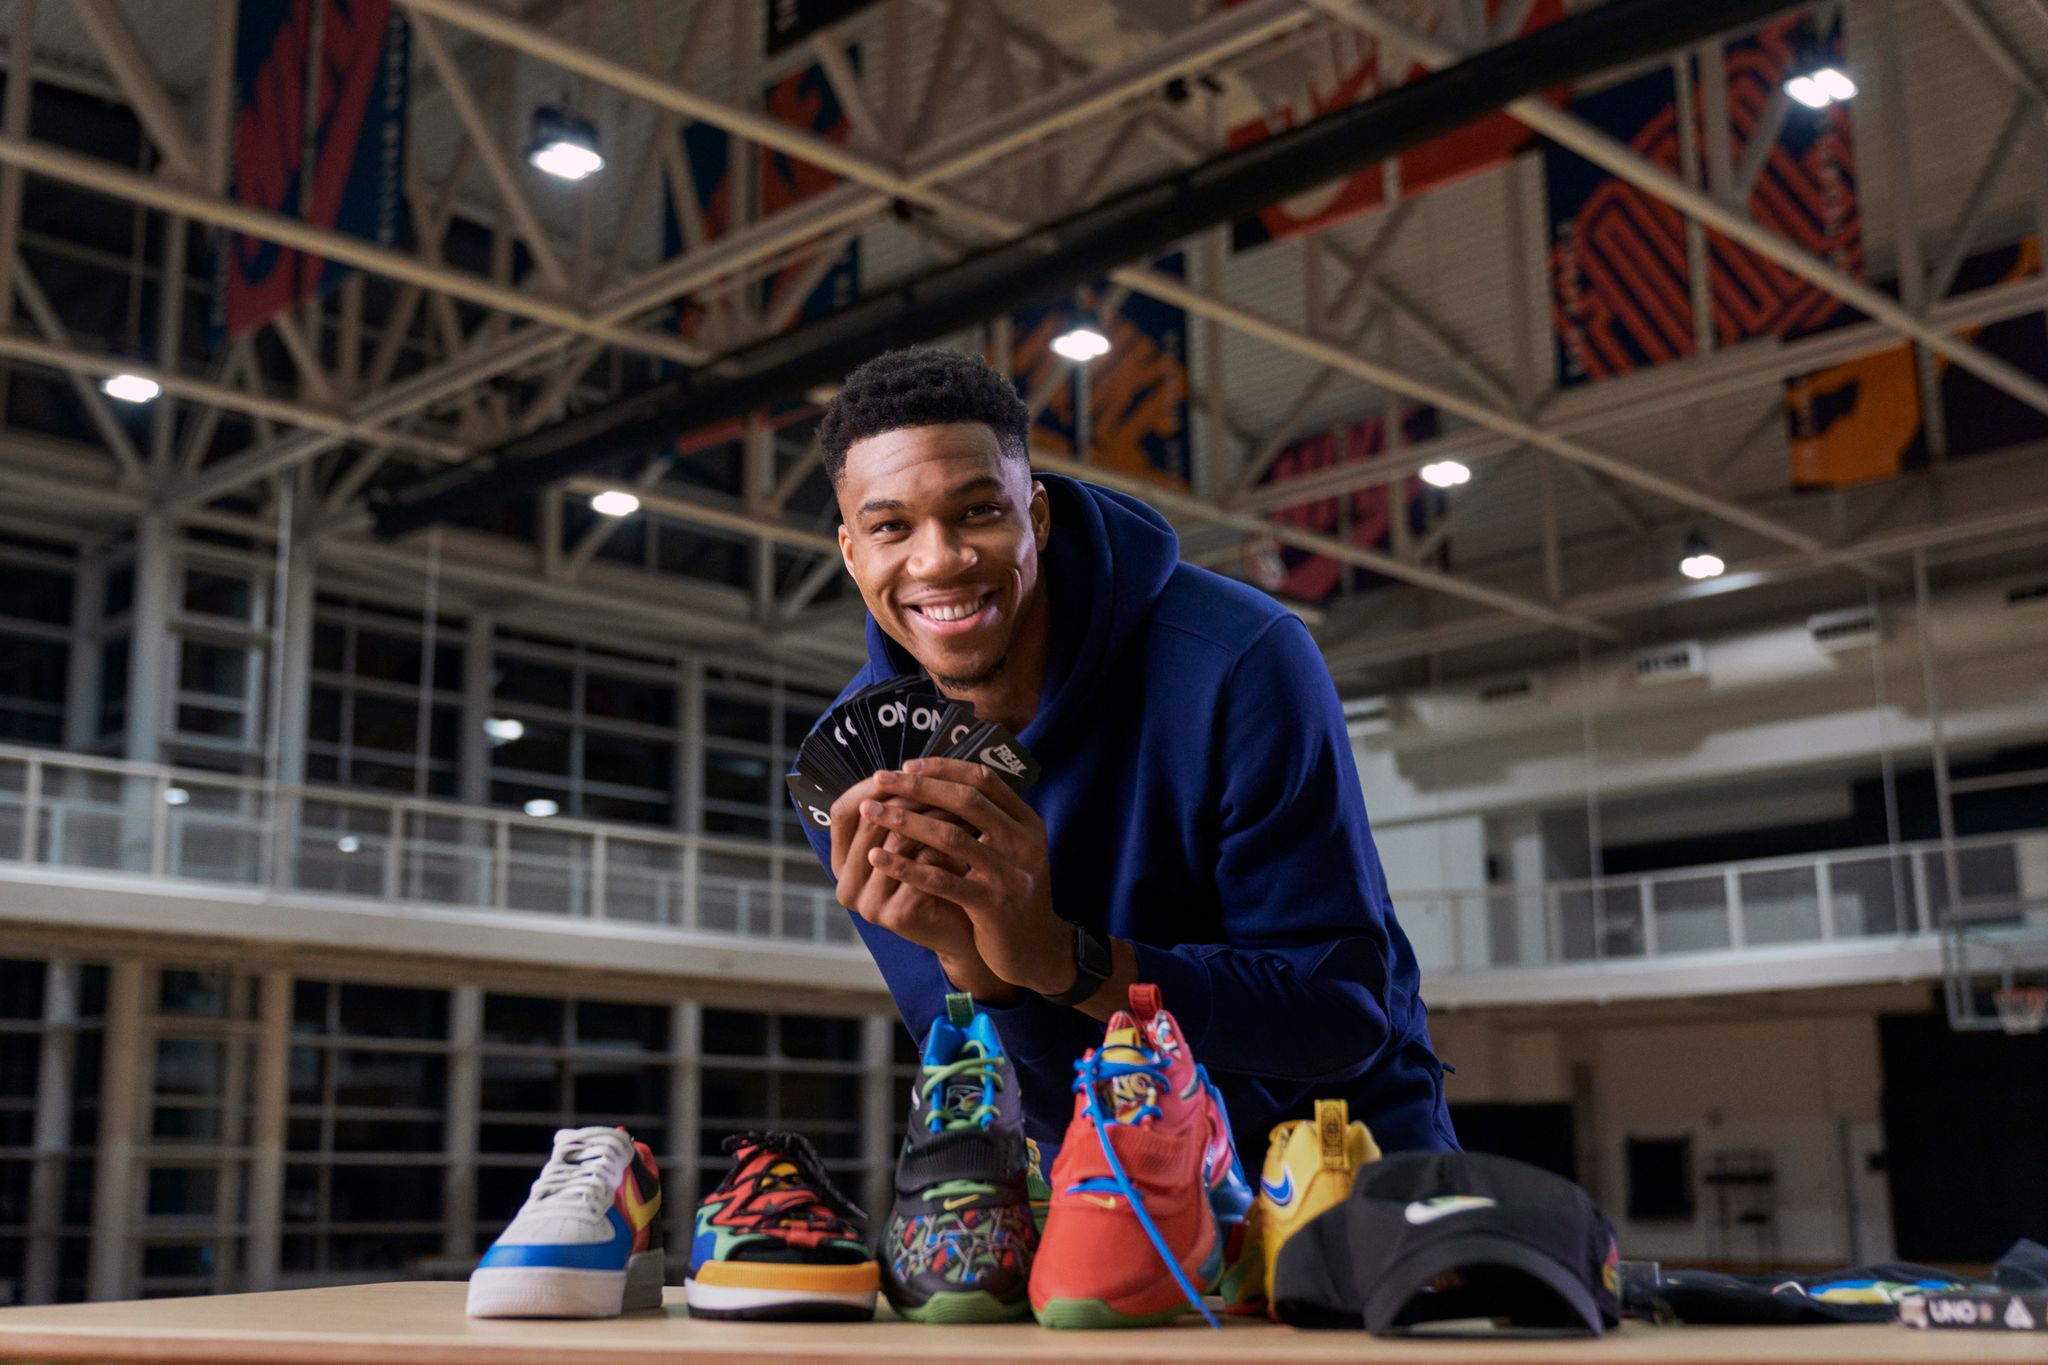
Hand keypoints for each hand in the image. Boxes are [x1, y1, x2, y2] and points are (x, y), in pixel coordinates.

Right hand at [825, 774, 1008, 998]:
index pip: (843, 812)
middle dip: (912, 796)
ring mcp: (869, 904)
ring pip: (900, 840)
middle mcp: (847, 886)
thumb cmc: (941, 877)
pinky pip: (923, 864)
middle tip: (945, 776)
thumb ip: (902, 811)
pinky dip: (949, 843)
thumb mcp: (915, 841)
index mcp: (842, 864)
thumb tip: (909, 762)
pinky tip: (973, 830)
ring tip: (964, 798)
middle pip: (872, 822)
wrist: (966, 932)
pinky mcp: (897, 915)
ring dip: (935, 815)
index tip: (908, 766)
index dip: (871, 785)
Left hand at [863, 758, 1073, 996]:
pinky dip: (906, 866)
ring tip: (871, 812)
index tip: (907, 765)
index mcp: (1027, 822)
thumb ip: (986, 820)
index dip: (944, 768)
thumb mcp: (1010, 851)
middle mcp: (1024, 843)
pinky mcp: (994, 906)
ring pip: (951, 837)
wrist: (1036, 949)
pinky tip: (877, 858)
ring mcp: (1012, 875)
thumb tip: (935, 782)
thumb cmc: (1011, 895)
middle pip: (967, 801)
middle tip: (881, 778)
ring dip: (904, 821)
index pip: (984, 779)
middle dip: (918, 787)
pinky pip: (942, 880)